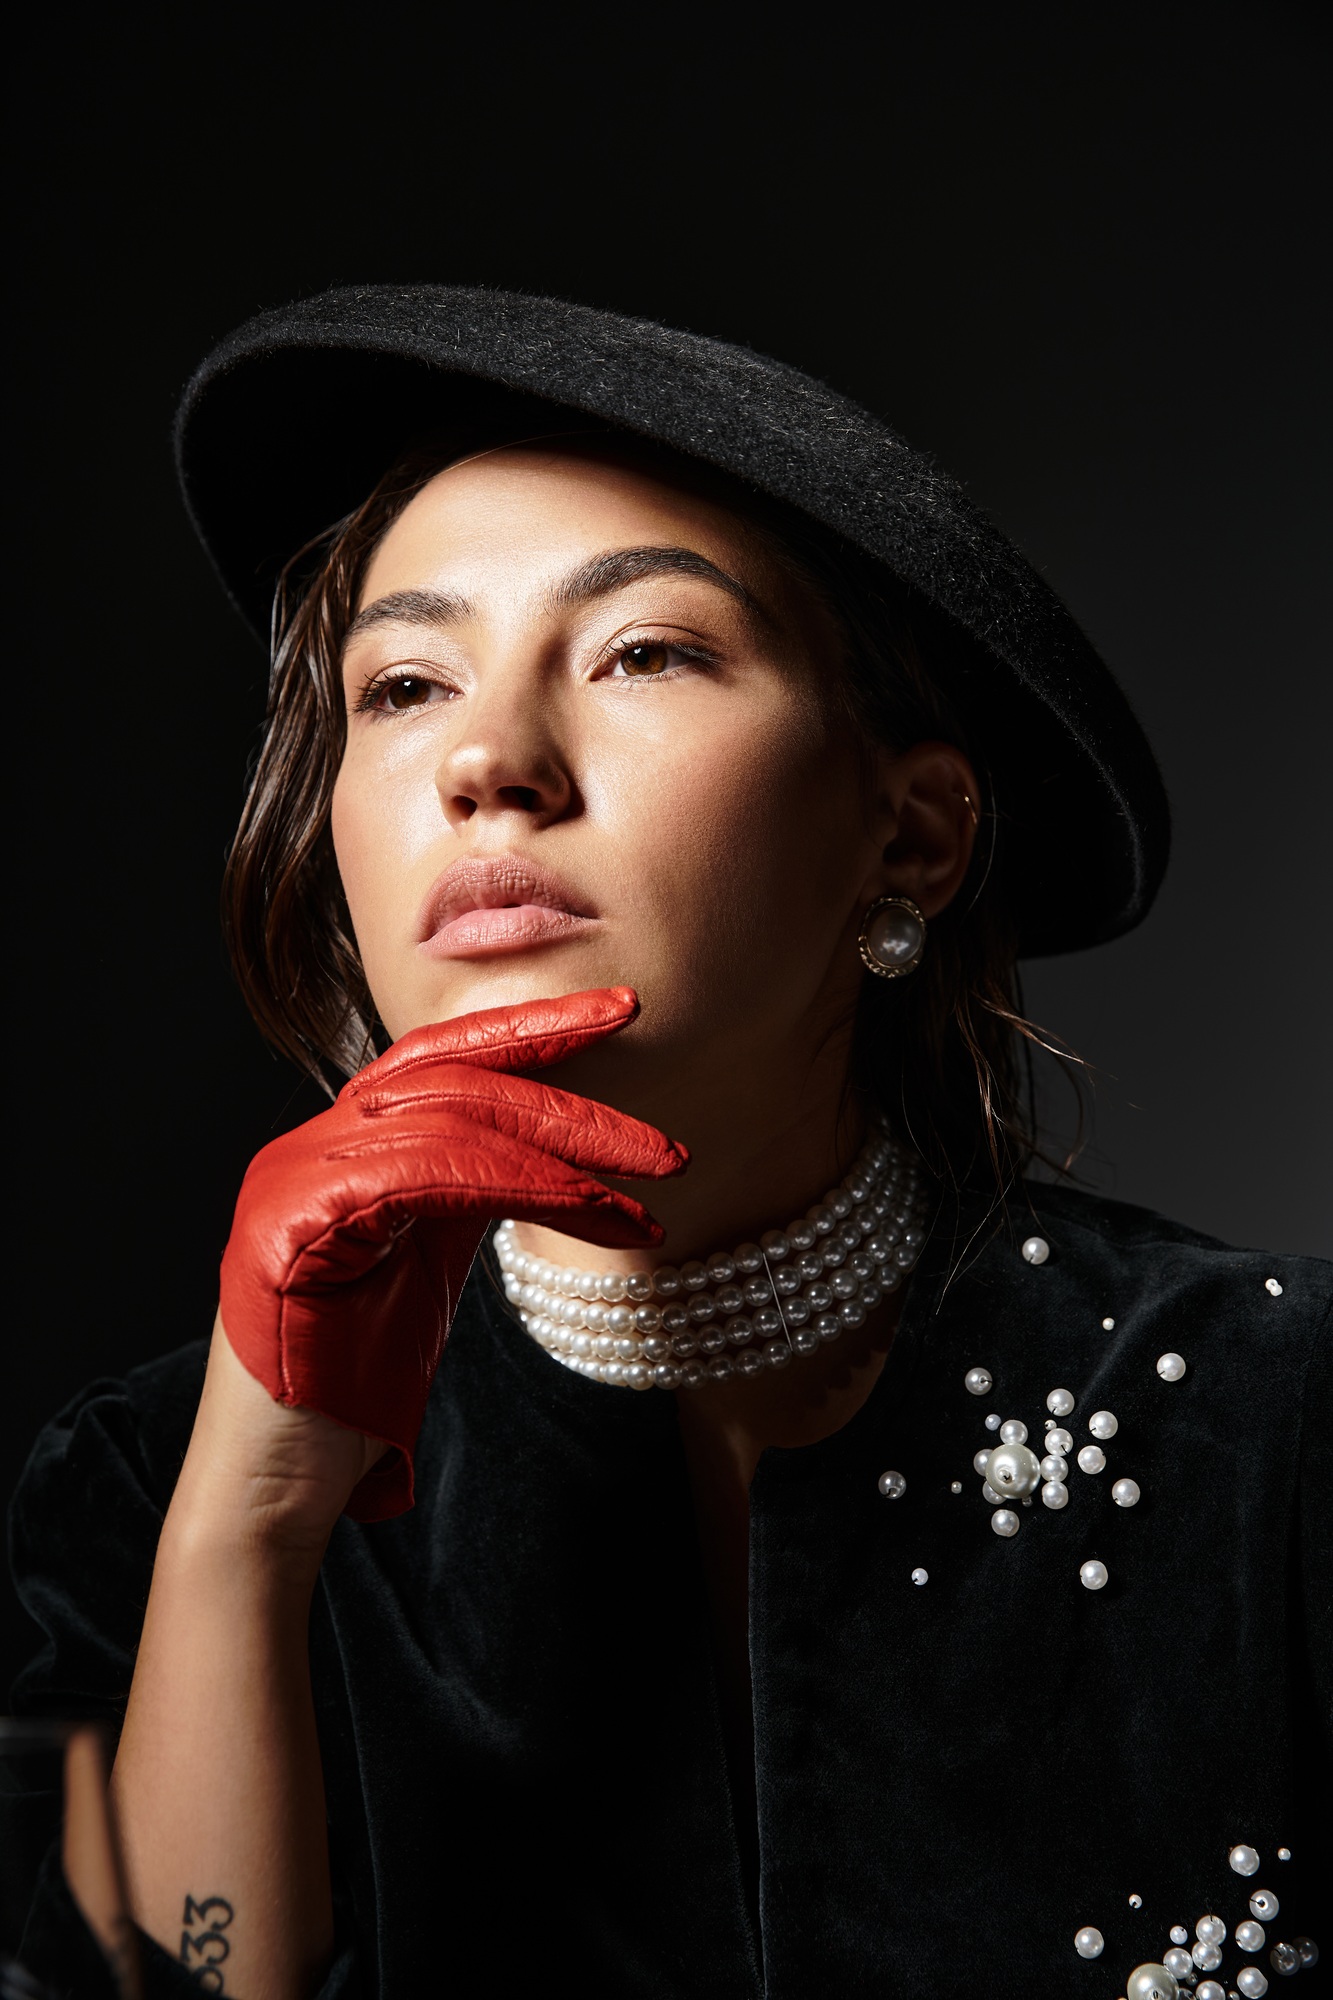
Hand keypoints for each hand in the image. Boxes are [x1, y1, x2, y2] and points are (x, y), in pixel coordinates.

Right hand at [218, 987, 683, 1522]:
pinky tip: (588, 1209)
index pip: (441, 1056)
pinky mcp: (296, 1227)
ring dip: (566, 1152)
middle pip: (453, 1076)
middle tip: (666, 1139)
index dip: (531, 1026)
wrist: (274, 1483)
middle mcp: (311, 1145)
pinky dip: (517, 1183)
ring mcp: (296, 1180)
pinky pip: (423, 1176)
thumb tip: (546, 1156)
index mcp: (342, 1146)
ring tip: (648, 1192)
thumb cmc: (349, 1385)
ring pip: (450, 1120)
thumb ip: (464, 1195)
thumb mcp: (422, 1266)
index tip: (618, 1009)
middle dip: (572, 1091)